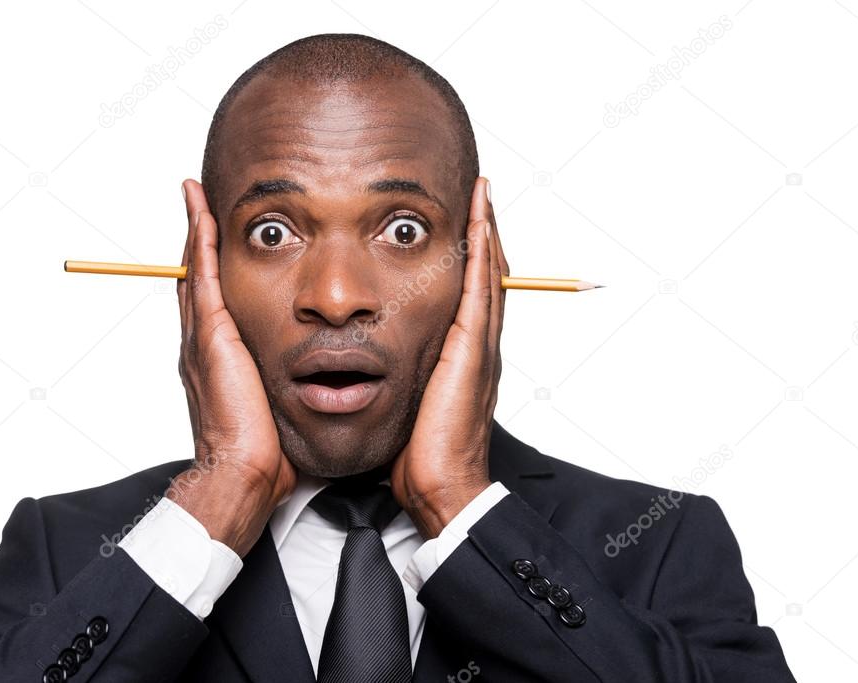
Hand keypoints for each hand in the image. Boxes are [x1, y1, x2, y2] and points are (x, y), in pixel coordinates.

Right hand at [167, 179, 296, 556]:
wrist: (246, 475)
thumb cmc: (267, 450)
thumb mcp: (281, 407)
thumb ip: (289, 386)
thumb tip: (321, 381)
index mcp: (221, 358)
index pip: (216, 300)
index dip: (214, 267)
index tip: (220, 236)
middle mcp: (204, 343)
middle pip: (199, 277)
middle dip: (199, 239)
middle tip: (200, 200)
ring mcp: (202, 338)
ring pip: (197, 269)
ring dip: (197, 229)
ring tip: (197, 194)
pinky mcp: (211, 337)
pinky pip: (203, 276)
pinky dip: (200, 241)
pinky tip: (203, 210)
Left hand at [390, 177, 507, 538]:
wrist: (438, 485)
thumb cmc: (418, 452)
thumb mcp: (406, 403)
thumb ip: (401, 377)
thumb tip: (370, 367)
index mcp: (460, 354)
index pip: (466, 292)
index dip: (467, 255)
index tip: (459, 222)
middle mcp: (476, 344)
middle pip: (484, 274)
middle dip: (482, 231)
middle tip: (477, 192)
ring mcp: (480, 345)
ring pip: (487, 272)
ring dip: (486, 229)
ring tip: (481, 192)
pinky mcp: (473, 348)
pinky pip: (480, 287)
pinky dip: (483, 250)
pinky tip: (479, 219)